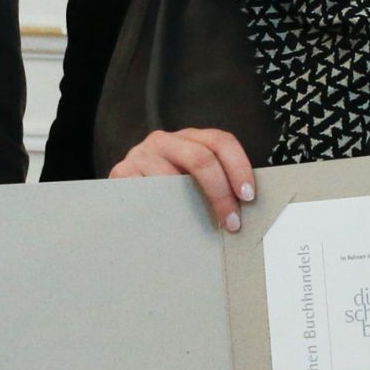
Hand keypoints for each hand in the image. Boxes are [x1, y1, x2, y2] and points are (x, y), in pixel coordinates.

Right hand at [108, 128, 255, 231]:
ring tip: (201, 231)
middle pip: (201, 159)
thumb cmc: (164, 193)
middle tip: (231, 222)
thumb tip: (246, 206)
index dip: (238, 167)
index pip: (220, 141)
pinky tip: (171, 226)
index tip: (248, 196)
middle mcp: (164, 141)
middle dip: (221, 193)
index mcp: (188, 139)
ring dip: (192, 209)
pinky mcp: (122, 173)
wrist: (121, 199)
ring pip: (173, 179)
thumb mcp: (189, 180)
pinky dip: (163, 212)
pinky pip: (148, 194)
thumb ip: (212, 182)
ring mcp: (140, 155)